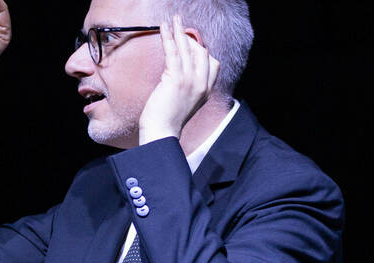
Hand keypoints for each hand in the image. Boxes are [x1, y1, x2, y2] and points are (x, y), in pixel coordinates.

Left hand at [139, 15, 218, 143]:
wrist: (161, 133)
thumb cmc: (167, 121)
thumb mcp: (184, 104)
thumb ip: (188, 89)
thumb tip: (179, 74)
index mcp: (206, 91)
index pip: (213, 64)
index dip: (202, 51)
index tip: (191, 43)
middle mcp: (202, 85)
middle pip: (202, 52)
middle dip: (191, 37)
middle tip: (180, 24)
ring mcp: (190, 81)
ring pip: (187, 49)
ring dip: (179, 31)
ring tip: (173, 19)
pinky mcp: (176, 79)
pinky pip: (173, 51)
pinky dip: (168, 37)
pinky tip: (164, 27)